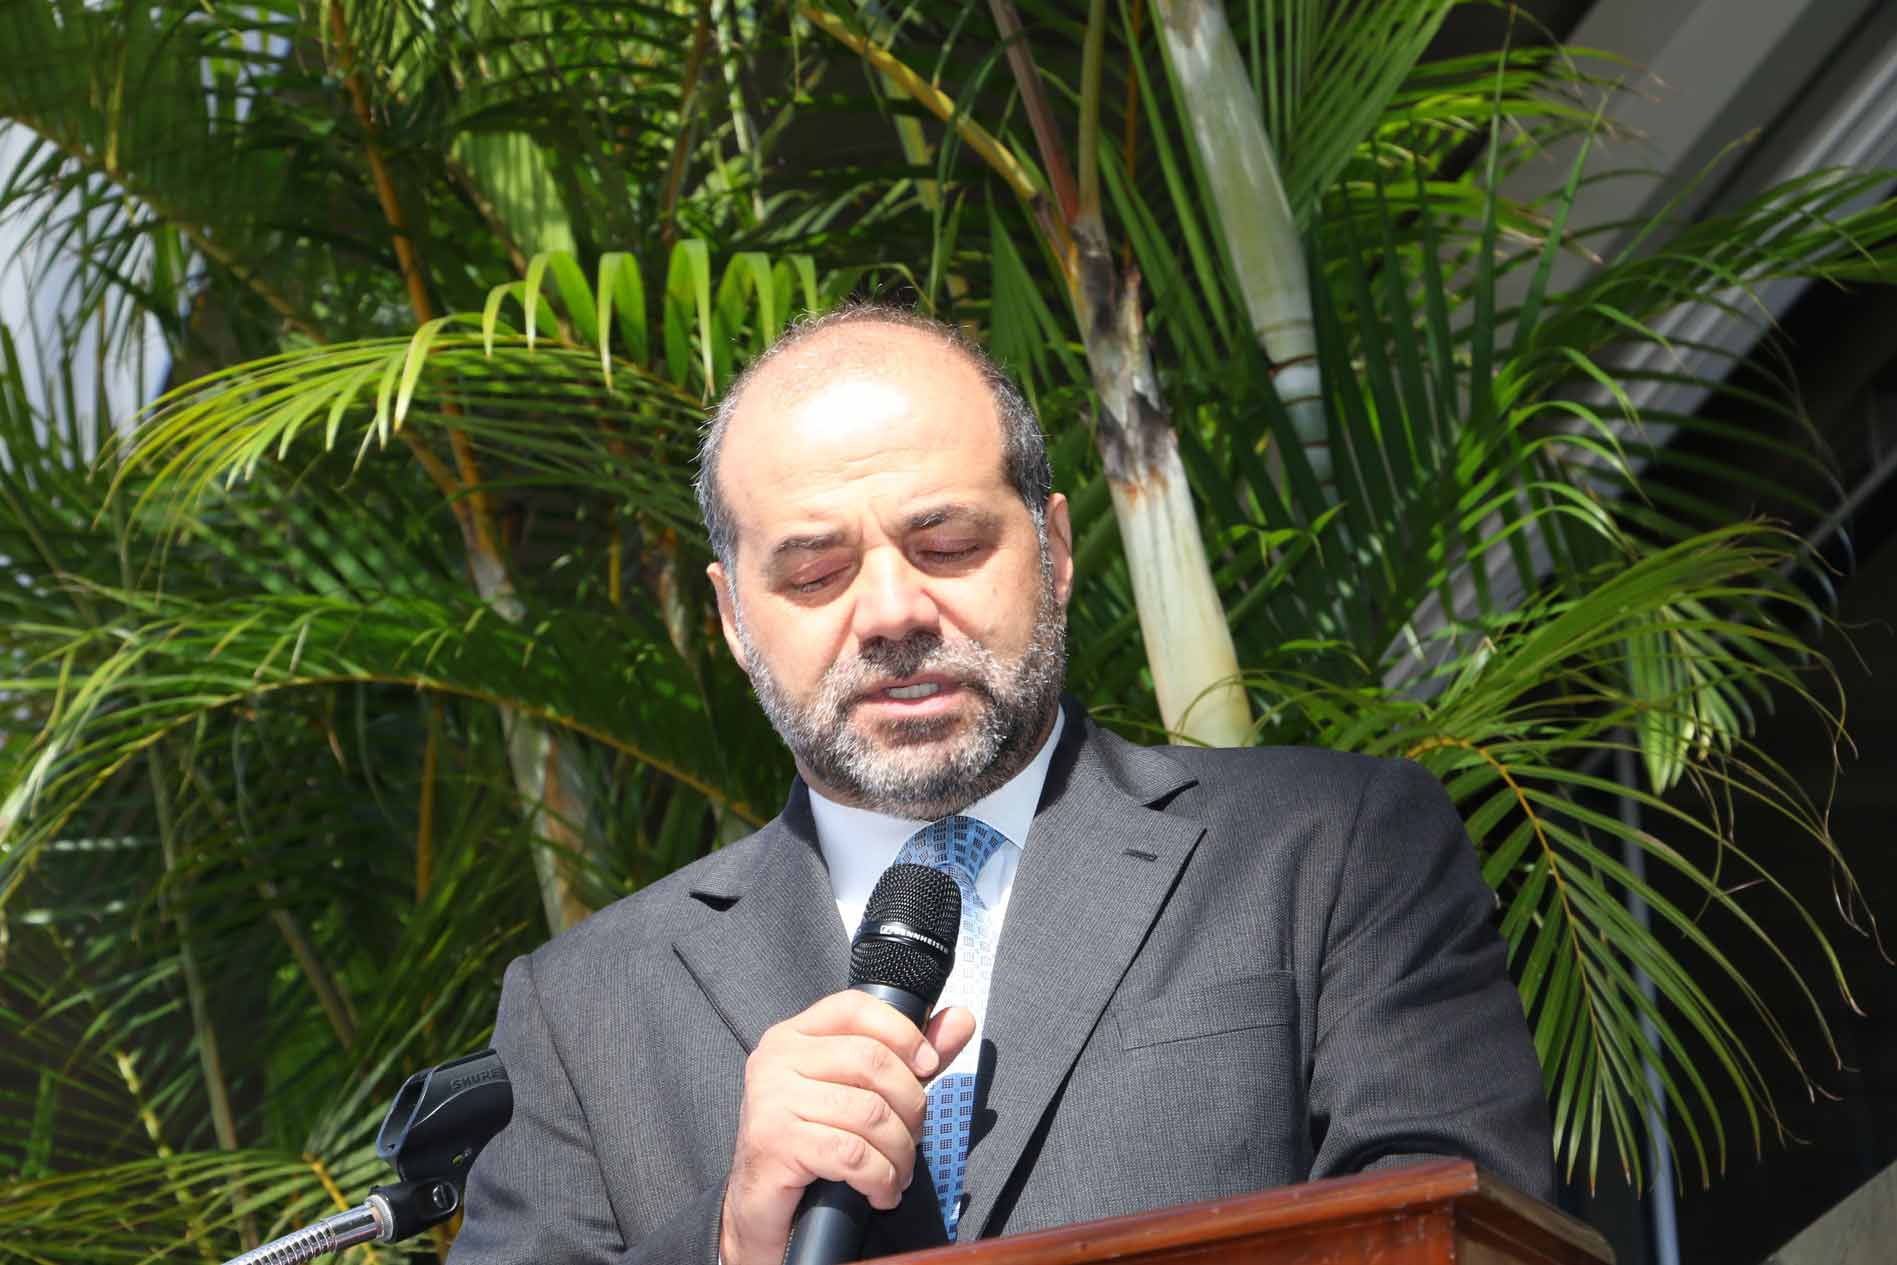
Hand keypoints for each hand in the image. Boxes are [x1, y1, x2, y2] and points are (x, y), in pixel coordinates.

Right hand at [720, 992, 975, 1264]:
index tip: (930, 1064)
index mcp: (795, 1035)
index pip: (856, 1008)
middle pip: (871, 1060)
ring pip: (868, 1113)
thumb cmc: (813, 1145)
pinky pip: (852, 1154)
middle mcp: (777, 1057)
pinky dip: (880, 1178)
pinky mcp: (775, 1142)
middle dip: (910, 1105)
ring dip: (900, 1151)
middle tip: (914, 1137)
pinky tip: (881, 1192)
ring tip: (900, 1172)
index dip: (903, 1032)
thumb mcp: (861, 1094)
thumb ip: (910, 1057)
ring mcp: (772, 1098)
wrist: (762, 1209)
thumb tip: (961, 1020)